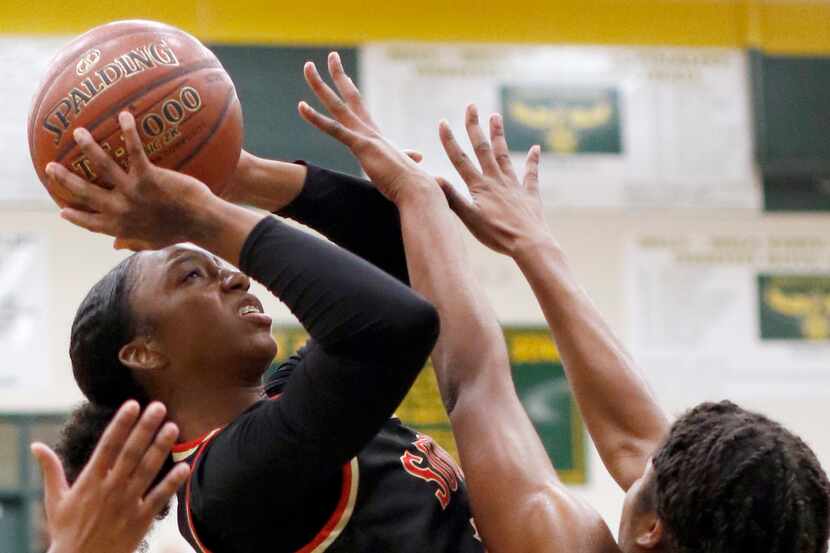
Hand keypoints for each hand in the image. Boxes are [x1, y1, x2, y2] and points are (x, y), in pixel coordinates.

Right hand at [34, 401, 189, 552]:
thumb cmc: (66, 531)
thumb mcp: (55, 500)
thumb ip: (50, 470)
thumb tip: (36, 446)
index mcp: (90, 481)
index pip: (108, 445)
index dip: (121, 424)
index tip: (133, 404)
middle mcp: (110, 489)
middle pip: (131, 453)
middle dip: (145, 428)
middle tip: (159, 407)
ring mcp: (127, 503)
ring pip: (148, 471)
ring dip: (161, 448)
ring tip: (173, 427)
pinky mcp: (141, 520)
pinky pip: (160, 498)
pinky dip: (173, 482)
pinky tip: (184, 466)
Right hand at [45, 111, 214, 250]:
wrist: (201, 223)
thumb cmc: (179, 232)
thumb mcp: (152, 243)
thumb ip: (133, 243)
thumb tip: (116, 246)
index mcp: (120, 227)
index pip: (91, 223)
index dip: (75, 217)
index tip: (61, 210)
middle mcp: (121, 209)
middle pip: (85, 192)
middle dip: (64, 179)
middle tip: (49, 167)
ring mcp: (133, 192)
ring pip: (103, 166)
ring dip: (88, 148)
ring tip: (78, 132)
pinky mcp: (149, 177)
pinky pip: (134, 150)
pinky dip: (128, 132)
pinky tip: (123, 115)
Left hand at [298, 52, 435, 204]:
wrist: (417, 189)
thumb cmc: (410, 182)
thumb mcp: (401, 167)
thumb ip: (404, 158)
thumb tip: (417, 156)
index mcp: (375, 135)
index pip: (359, 107)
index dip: (350, 90)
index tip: (344, 76)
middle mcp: (369, 130)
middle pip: (350, 96)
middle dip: (338, 74)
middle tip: (331, 55)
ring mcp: (365, 136)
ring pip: (337, 105)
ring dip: (320, 85)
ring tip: (307, 66)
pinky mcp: (361, 147)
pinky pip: (334, 129)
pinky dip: (316, 118)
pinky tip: (301, 106)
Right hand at [438, 105, 547, 255]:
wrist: (528, 243)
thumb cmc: (497, 234)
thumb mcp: (469, 219)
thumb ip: (452, 198)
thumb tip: (434, 178)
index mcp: (479, 186)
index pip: (460, 159)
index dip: (450, 141)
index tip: (442, 122)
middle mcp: (496, 180)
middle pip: (483, 148)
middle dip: (474, 126)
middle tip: (471, 106)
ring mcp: (513, 185)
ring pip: (503, 155)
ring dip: (498, 135)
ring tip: (495, 116)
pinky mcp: (529, 194)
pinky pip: (531, 173)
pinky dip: (533, 160)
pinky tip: (536, 147)